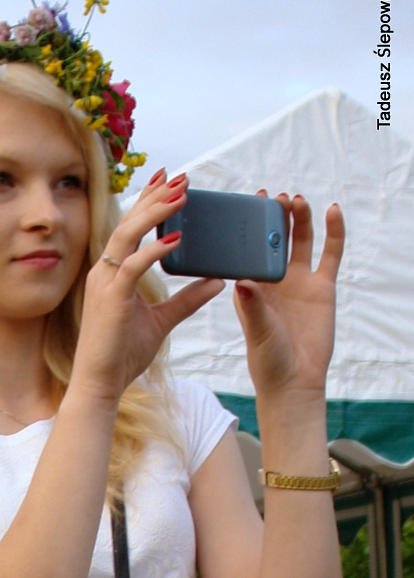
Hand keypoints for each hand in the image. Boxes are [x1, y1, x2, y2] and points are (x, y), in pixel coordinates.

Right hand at [71, 170, 223, 403]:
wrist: (101, 383)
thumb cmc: (123, 353)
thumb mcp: (163, 320)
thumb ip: (188, 299)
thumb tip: (216, 280)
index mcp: (113, 272)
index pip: (130, 226)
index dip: (147, 200)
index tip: (168, 179)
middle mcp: (105, 271)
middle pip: (128, 220)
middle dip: (154, 196)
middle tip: (181, 177)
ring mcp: (105, 283)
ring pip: (127, 234)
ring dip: (155, 212)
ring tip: (182, 196)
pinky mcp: (111, 298)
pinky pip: (133, 265)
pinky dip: (154, 250)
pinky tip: (177, 239)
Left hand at [233, 193, 344, 399]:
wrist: (295, 380)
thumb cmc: (267, 359)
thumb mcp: (257, 331)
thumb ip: (253, 306)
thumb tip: (243, 283)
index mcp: (249, 286)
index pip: (247, 250)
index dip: (247, 228)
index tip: (246, 205)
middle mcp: (274, 279)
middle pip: (274, 239)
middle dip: (273, 216)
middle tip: (272, 197)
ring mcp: (298, 280)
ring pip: (300, 240)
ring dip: (299, 218)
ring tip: (296, 200)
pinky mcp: (322, 286)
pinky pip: (330, 254)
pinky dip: (333, 232)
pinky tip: (332, 211)